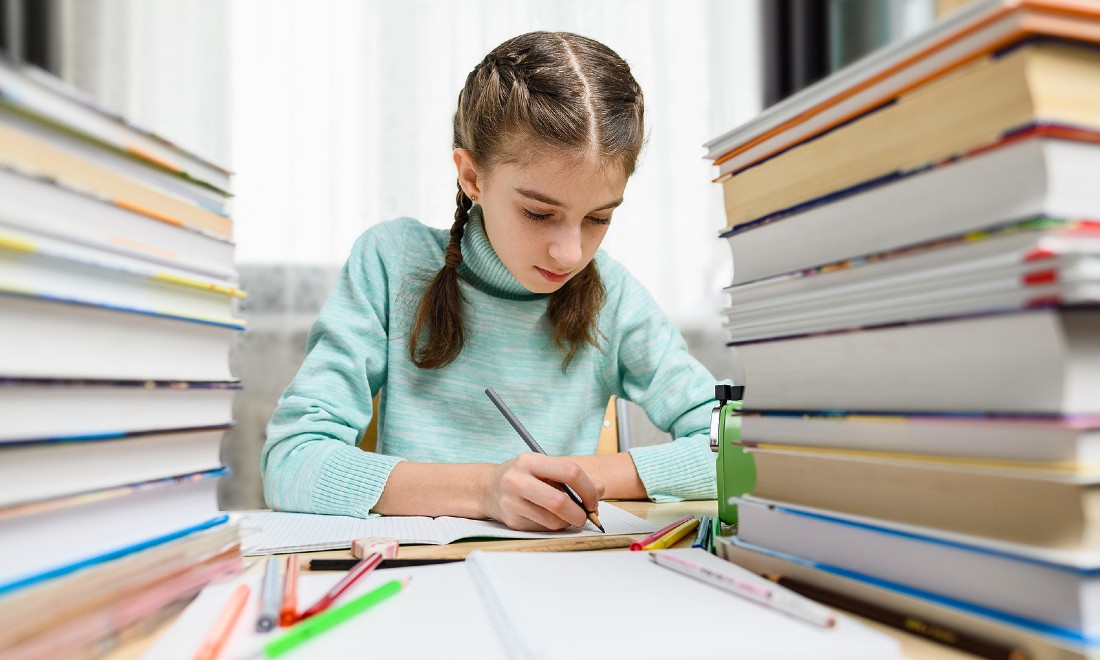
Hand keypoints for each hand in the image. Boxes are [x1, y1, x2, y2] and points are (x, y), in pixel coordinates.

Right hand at [481, 453, 604, 530]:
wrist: (487, 488)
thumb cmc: (523, 476)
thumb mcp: (544, 467)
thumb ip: (572, 476)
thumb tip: (600, 489)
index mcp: (530, 461)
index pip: (570, 472)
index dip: (588, 489)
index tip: (593, 499)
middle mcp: (517, 480)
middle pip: (559, 501)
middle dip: (580, 513)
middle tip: (586, 515)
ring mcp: (512, 502)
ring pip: (553, 521)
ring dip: (567, 522)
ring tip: (566, 515)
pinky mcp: (512, 521)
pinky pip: (543, 529)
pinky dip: (553, 526)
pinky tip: (548, 517)